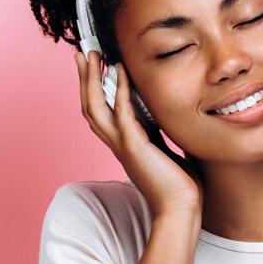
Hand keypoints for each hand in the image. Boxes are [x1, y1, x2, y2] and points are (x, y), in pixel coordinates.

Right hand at [76, 49, 202, 216]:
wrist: (181, 210)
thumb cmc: (179, 186)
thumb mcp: (168, 151)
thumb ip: (161, 133)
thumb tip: (169, 117)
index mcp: (125, 144)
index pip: (102, 111)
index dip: (95, 88)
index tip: (95, 66)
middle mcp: (118, 143)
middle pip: (90, 105)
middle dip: (84, 78)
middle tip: (81, 53)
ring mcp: (123, 145)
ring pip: (96, 107)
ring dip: (92, 79)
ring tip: (90, 55)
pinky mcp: (134, 146)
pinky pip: (122, 112)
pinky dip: (119, 90)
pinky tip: (119, 70)